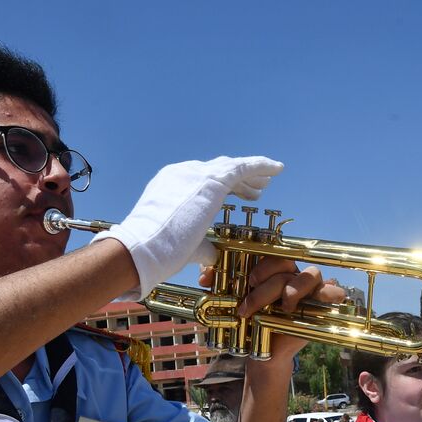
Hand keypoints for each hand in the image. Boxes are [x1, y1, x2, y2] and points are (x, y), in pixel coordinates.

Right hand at [97, 156, 283, 300]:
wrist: (144, 244)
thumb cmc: (158, 251)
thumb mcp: (184, 245)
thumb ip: (201, 246)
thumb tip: (214, 256)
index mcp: (170, 185)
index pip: (202, 181)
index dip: (223, 188)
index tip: (237, 195)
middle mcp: (182, 173)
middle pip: (218, 170)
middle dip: (238, 180)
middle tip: (255, 189)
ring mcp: (196, 174)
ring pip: (231, 167)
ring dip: (251, 173)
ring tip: (269, 179)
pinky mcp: (212, 180)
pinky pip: (243, 167)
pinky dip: (261, 165)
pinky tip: (277, 169)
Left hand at [217, 259, 347, 363]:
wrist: (261, 350)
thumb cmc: (249, 322)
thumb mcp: (229, 302)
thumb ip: (217, 284)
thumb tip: (205, 276)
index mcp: (272, 270)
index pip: (271, 254)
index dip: (261, 265)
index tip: (248, 281)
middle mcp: (291, 275)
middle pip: (286, 264)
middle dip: (267, 282)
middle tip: (251, 301)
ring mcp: (309, 289)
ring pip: (308, 275)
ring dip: (292, 290)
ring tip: (282, 308)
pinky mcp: (321, 304)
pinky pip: (334, 291)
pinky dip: (330, 293)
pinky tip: (316, 303)